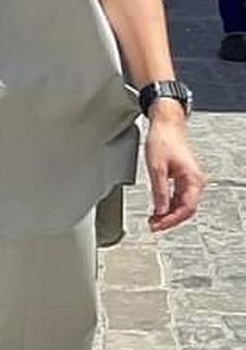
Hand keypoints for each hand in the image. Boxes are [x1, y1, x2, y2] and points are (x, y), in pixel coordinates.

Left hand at [145, 108, 204, 231]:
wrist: (166, 123)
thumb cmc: (163, 140)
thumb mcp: (156, 168)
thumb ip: (159, 191)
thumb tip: (160, 211)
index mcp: (193, 180)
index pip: (186, 208)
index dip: (171, 220)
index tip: (158, 226)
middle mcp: (196, 182)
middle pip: (186, 209)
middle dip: (170, 219)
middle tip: (153, 226)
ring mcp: (191, 180)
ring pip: (182, 203)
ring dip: (168, 213)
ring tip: (153, 220)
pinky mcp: (184, 177)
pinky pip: (179, 196)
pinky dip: (169, 203)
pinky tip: (158, 208)